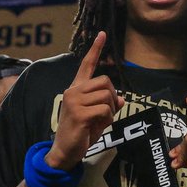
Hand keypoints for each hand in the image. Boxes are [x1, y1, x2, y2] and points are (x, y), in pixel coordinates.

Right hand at [47, 32, 124, 168]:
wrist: (65, 151)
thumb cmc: (80, 133)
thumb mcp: (96, 117)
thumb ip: (107, 104)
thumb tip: (121, 97)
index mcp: (76, 89)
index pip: (86, 65)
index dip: (95, 49)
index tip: (102, 34)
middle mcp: (73, 91)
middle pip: (106, 82)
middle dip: (112, 97)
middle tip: (106, 113)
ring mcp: (75, 101)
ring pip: (107, 96)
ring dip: (110, 111)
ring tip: (99, 121)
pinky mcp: (79, 113)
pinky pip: (106, 110)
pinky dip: (107, 120)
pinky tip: (96, 127)